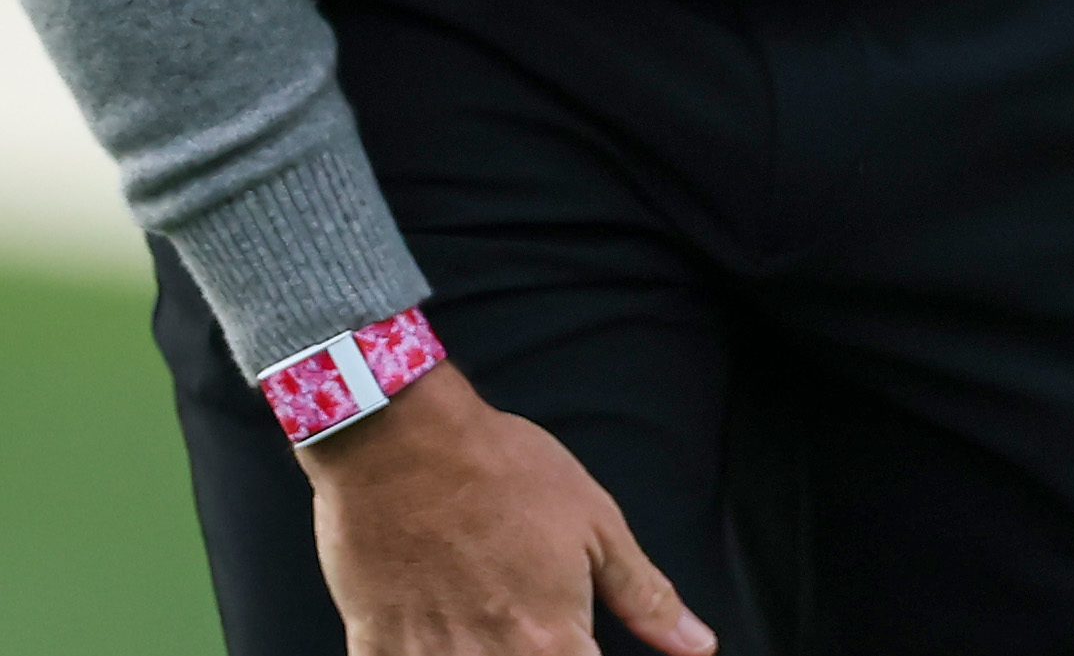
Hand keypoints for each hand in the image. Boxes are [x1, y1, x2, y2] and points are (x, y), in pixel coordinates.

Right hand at [303, 358, 712, 654]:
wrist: (398, 438)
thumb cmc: (497, 470)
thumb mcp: (594, 522)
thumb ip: (646, 597)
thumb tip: (698, 647)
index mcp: (552, 643)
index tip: (579, 645)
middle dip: (538, 655)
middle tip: (524, 620)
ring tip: (483, 621)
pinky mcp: (375, 648)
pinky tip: (436, 633)